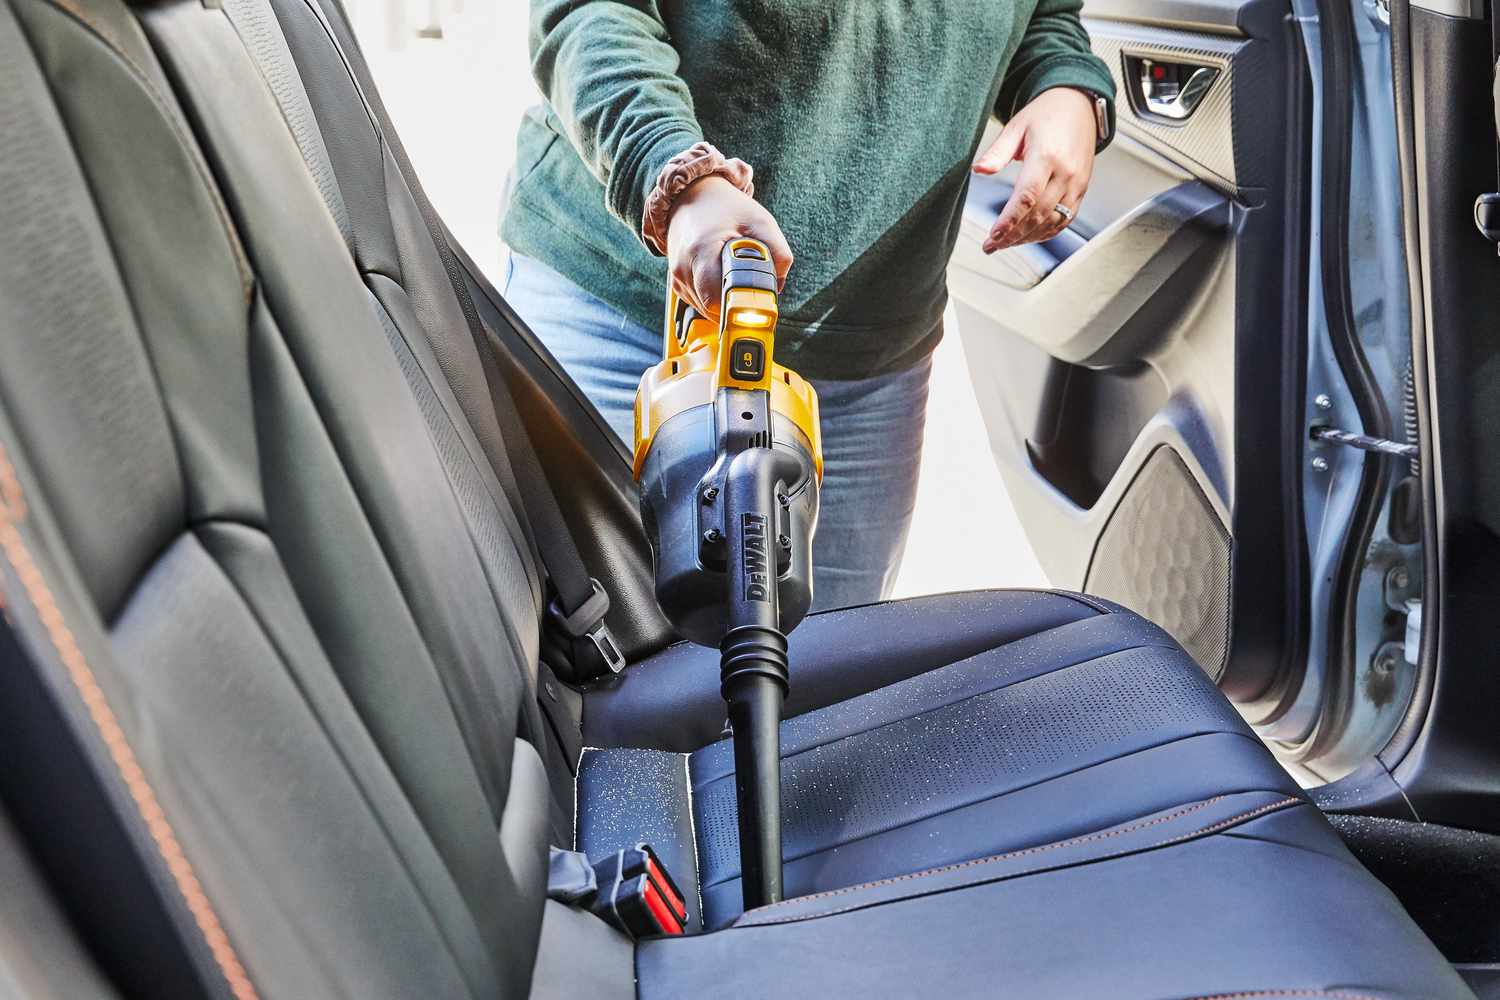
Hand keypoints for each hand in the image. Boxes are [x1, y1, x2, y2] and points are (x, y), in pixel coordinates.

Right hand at [666, 176, 793, 319]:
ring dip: (726, 302)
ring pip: (706, 311)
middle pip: (712, 310)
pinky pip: (700, 305)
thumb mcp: (760, 221)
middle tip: (752, 289)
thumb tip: (778, 286)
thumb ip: (778, 252)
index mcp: (701, 250)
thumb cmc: (726, 208)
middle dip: (736, 304)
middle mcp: (683, 268)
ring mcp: (677, 278)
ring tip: (735, 277)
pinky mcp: (677, 283)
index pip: (716, 299)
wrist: (692, 195)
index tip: (754, 305)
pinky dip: (716, 298)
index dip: (738, 306)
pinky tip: (723, 279)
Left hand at [972, 87, 1097, 251]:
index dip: (1009, 220)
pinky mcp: (1081, 189)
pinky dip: (1046, 233)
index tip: (993, 235)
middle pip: (1038, 214)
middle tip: (991, 246)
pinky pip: (1065, 219)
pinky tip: (1028, 238)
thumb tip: (978, 170)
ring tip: (1005, 244)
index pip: (1026, 196)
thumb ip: (997, 152)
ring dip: (1027, 238)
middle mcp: (1065, 172)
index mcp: (1047, 156)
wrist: (1079, 106)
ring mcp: (1076, 183)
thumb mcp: (1016, 127)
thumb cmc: (1046, 115)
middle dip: (1013, 235)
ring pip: (1052, 222)